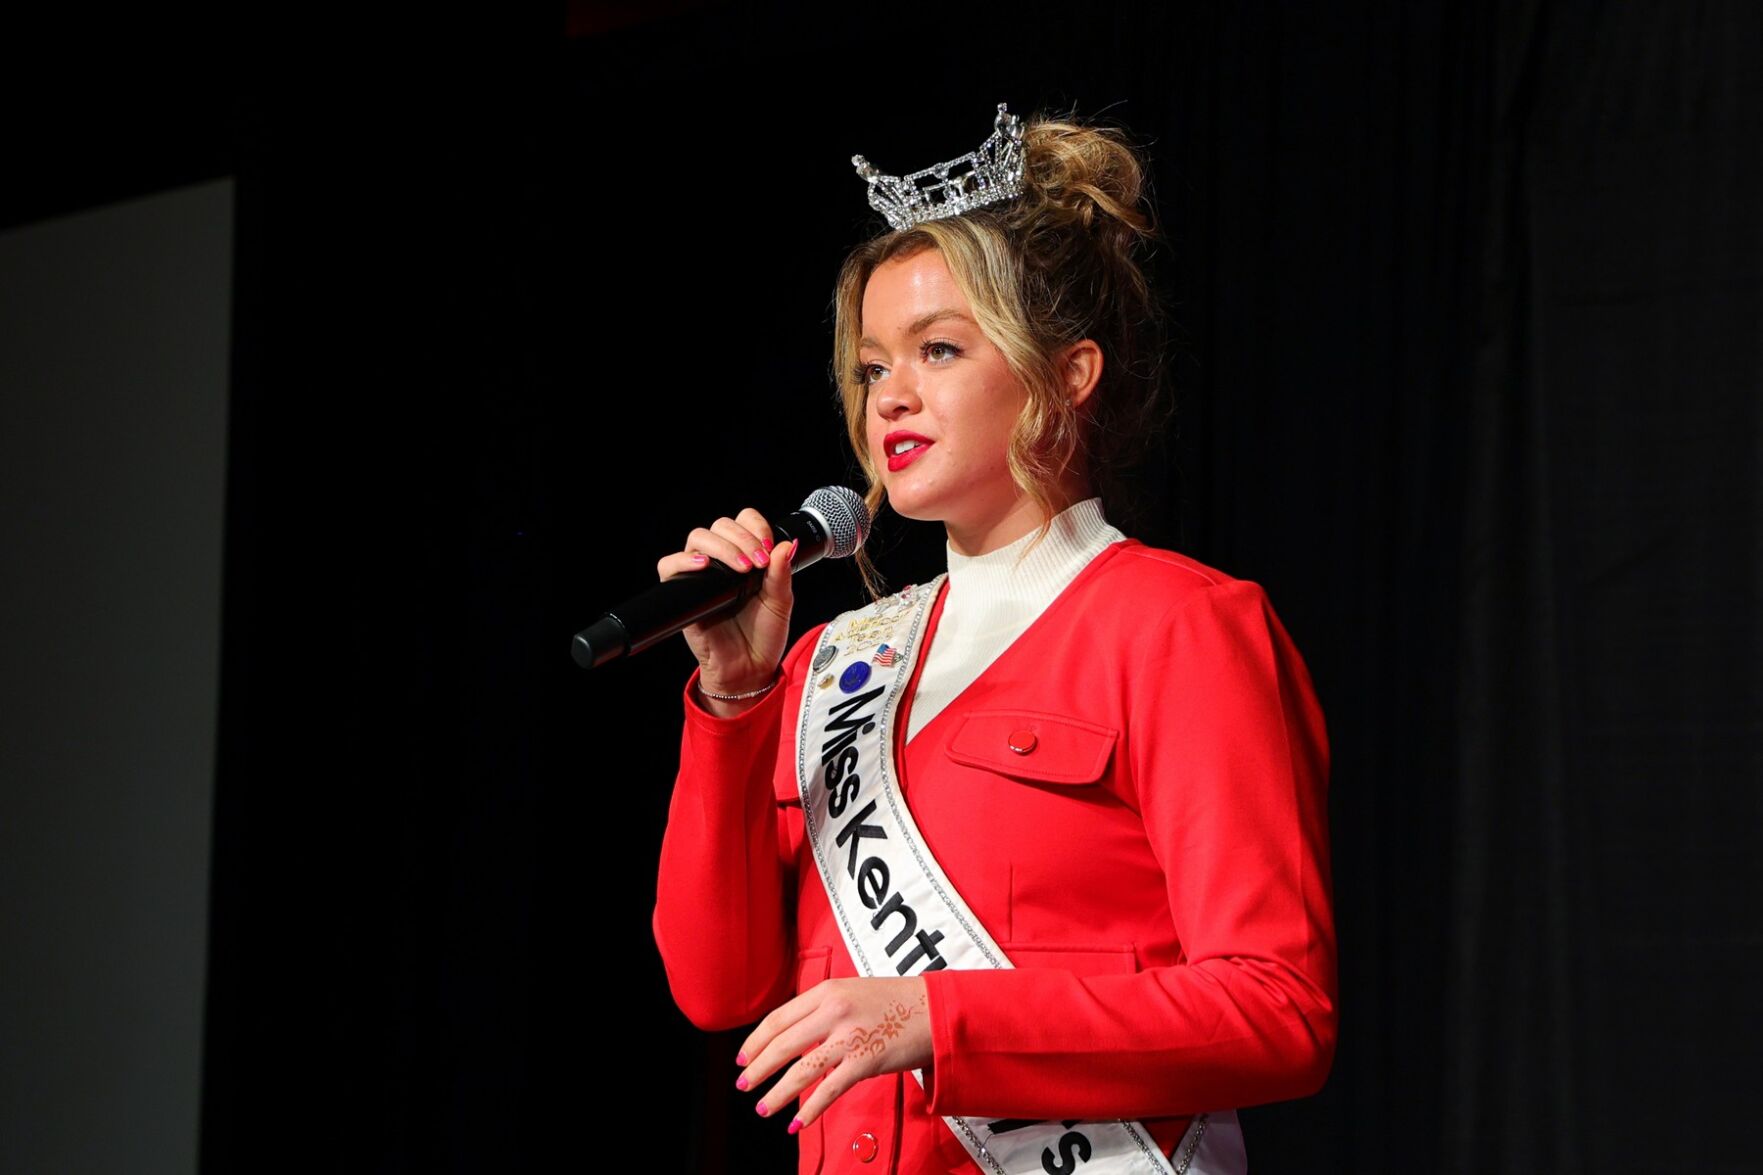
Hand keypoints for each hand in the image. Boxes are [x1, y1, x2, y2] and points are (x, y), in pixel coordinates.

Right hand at [655, 507, 797, 703]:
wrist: (749, 669)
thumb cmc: (762, 636)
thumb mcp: (780, 602)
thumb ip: (782, 574)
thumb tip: (785, 545)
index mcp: (745, 557)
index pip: (743, 521)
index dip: (755, 526)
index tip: (768, 547)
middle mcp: (722, 562)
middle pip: (720, 525)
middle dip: (742, 538)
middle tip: (758, 562)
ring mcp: (701, 576)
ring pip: (697, 538)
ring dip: (721, 546)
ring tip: (741, 568)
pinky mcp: (683, 593)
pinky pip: (669, 566)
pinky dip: (683, 561)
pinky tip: (704, 566)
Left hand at [735, 976, 930, 1132]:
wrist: (935, 1009)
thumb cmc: (896, 1001)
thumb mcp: (852, 991)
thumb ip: (822, 1008)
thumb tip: (792, 1033)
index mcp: (827, 991)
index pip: (778, 1018)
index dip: (755, 1041)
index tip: (742, 1057)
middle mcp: (834, 1011)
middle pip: (782, 1044)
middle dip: (757, 1068)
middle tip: (743, 1084)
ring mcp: (850, 1037)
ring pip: (801, 1070)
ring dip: (777, 1093)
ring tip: (763, 1107)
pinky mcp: (866, 1061)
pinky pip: (829, 1090)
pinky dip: (810, 1109)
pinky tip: (797, 1122)